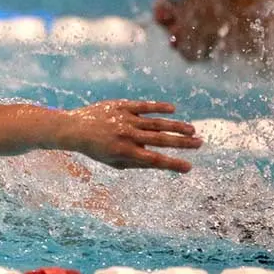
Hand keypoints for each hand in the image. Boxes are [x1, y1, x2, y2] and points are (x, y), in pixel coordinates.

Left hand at [64, 100, 201, 172]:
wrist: (74, 129)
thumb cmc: (96, 149)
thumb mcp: (114, 162)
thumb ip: (136, 163)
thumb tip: (160, 163)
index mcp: (124, 152)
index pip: (154, 160)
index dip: (172, 164)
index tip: (189, 167)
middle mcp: (126, 135)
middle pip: (160, 140)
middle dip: (182, 143)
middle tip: (200, 144)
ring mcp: (124, 119)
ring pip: (155, 122)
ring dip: (176, 126)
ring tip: (192, 130)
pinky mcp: (121, 106)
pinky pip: (143, 106)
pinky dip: (159, 107)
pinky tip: (173, 109)